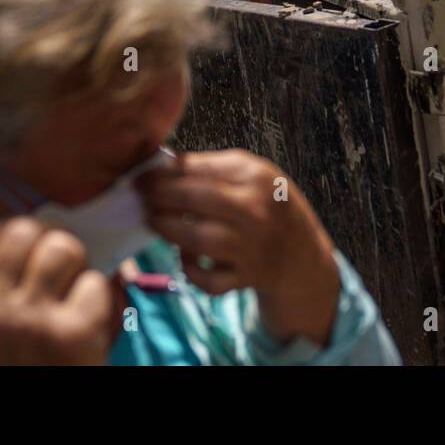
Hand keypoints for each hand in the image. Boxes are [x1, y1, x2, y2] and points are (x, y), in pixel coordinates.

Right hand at [0, 217, 119, 364]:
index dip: (24, 239)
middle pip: (27, 230)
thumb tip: (44, 220)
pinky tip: (90, 326)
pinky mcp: (71, 333)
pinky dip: (103, 301)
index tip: (35, 260)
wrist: (44, 415)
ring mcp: (30, 321)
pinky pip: (96, 282)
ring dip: (79, 270)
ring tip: (75, 301)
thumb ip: (5, 281)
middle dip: (52, 246)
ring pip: (64, 248)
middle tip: (61, 279)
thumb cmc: (29, 361)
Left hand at [138, 150, 340, 346]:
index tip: (143, 176)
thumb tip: (164, 165)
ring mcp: (252, 246)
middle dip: (159, 197)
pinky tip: (185, 256)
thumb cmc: (270, 206)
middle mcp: (256, 211)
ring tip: (154, 221)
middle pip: (194, 200)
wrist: (303, 254)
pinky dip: (190, 270)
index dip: (164, 174)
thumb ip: (214, 168)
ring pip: (196, 239)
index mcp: (256, 177)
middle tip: (142, 197)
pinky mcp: (247, 277)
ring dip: (167, 230)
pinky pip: (208, 279)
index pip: (200, 171)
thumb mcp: (254, 176)